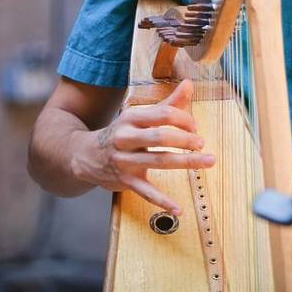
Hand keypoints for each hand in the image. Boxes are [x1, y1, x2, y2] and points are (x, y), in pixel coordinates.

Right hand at [71, 78, 214, 214]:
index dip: (182, 119)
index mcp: (132, 118)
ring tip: (207, 162)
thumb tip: (190, 84)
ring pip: (158, 161)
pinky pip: (146, 192)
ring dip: (186, 162)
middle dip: (185, 140)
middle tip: (202, 143)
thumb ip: (167, 103)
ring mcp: (124, 161)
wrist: (84, 155)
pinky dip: (163, 201)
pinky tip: (179, 208)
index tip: (195, 127)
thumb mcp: (139, 116)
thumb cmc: (121, 133)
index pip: (162, 114)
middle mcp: (126, 138)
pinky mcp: (124, 181)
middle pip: (160, 137)